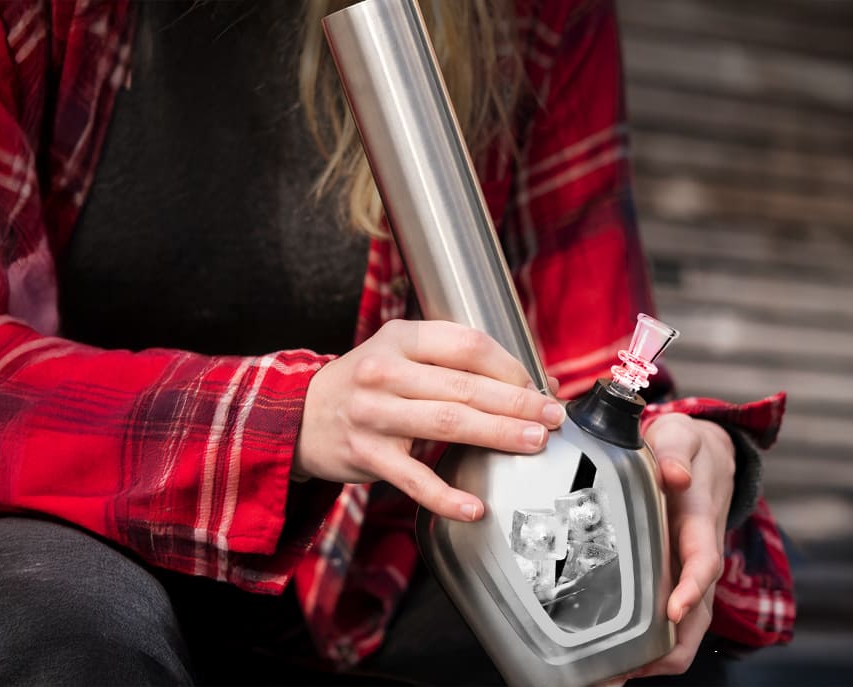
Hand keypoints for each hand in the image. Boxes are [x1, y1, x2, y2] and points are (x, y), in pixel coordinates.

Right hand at [294, 319, 564, 521]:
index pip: (468, 345)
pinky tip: (475, 507)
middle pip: (465, 385)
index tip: (538, 385)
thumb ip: (454, 362)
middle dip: (517, 402)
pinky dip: (446, 496)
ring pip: (447, 423)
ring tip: (533, 443)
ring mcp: (373, 414)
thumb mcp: (401, 353)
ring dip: (497, 435)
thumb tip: (529, 383)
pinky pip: (414, 479)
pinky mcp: (366, 454)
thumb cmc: (367, 384)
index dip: (511, 366)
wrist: (300, 416)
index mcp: (401, 337)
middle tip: (551, 416)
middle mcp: (384, 371)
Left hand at [629, 413, 734, 680]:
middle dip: (671, 647)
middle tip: (629, 669)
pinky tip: (616, 661)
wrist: (707, 456)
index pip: (704, 562)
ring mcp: (690, 571)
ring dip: (659, 655)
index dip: (691, 588)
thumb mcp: (680, 435)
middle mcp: (701, 554)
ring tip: (614, 676)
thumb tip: (674, 474)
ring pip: (688, 626)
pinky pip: (672, 620)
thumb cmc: (686, 446)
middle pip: (699, 613)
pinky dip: (652, 646)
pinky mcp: (676, 578)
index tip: (674, 612)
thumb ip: (675, 451)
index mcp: (700, 521)